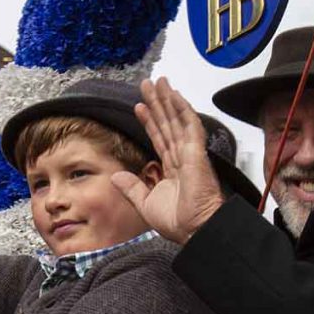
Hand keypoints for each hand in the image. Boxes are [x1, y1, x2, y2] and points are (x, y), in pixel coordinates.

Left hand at [111, 78, 223, 243]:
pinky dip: (182, 109)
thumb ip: (131, 188)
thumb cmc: (179, 223)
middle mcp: (182, 159)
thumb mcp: (145, 204)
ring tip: (159, 82)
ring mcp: (191, 154)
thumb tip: (115, 176)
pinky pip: (190, 126)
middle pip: (167, 124)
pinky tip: (174, 95)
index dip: (149, 122)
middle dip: (158, 104)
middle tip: (149, 85)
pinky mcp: (197, 153)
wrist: (195, 230)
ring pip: (177, 120)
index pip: (159, 139)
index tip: (140, 107)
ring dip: (168, 100)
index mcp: (172, 170)